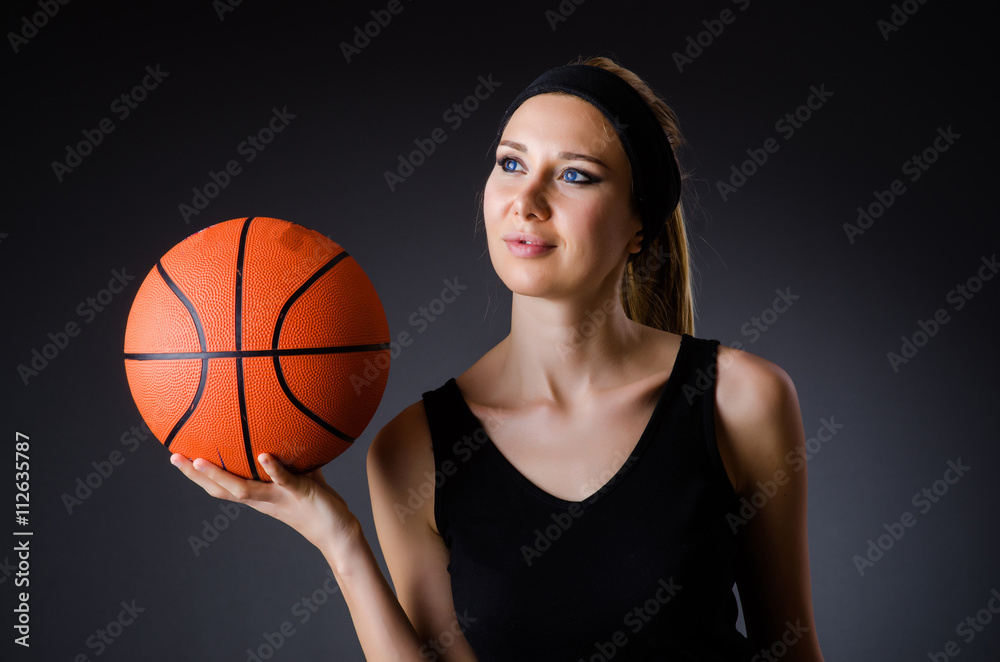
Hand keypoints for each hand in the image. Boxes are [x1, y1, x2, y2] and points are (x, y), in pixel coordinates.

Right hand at [169, 452, 361, 557]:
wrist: (338, 531)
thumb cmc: (318, 502)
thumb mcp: (300, 476)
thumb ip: (290, 457)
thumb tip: (287, 429)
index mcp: (258, 496)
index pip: (221, 486)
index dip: (198, 475)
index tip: (177, 458)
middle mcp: (263, 499)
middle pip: (221, 489)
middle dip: (195, 475)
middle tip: (174, 458)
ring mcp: (279, 498)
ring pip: (243, 489)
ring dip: (220, 476)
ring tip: (200, 460)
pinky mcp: (299, 494)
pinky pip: (284, 480)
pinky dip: (273, 469)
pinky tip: (263, 456)